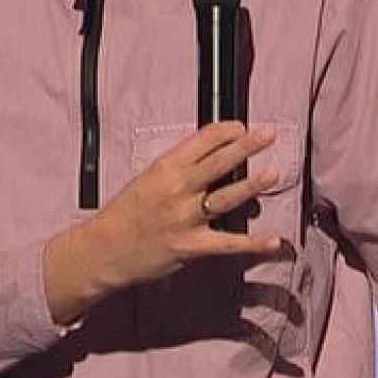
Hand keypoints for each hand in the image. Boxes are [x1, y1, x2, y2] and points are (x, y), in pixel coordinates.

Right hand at [43, 121, 283, 323]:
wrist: (104, 250)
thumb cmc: (124, 214)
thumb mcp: (146, 180)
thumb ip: (177, 169)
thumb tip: (211, 156)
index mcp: (165, 168)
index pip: (202, 140)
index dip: (226, 131)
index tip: (242, 128)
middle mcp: (176, 190)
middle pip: (218, 163)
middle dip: (246, 146)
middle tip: (269, 134)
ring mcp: (184, 219)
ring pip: (226, 198)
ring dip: (252, 186)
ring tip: (273, 173)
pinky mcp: (190, 247)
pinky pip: (227, 244)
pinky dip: (253, 243)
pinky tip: (273, 241)